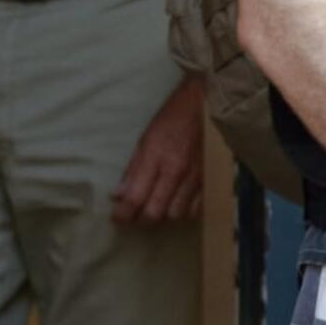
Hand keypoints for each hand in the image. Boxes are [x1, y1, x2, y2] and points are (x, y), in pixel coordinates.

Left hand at [112, 76, 202, 224]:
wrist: (204, 104)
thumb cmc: (171, 118)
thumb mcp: (145, 138)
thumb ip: (133, 169)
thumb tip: (118, 195)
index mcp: (156, 157)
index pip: (135, 197)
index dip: (123, 214)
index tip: (117, 217)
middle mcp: (176, 170)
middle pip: (155, 213)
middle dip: (141, 220)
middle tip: (135, 215)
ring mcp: (195, 177)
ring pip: (176, 215)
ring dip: (164, 216)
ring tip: (157, 207)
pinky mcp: (208, 179)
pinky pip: (196, 209)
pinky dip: (184, 212)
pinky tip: (177, 203)